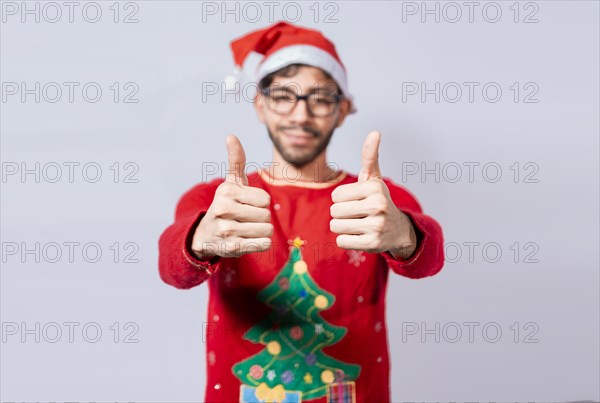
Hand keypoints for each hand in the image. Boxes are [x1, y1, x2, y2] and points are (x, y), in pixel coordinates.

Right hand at [191, 135, 273, 258]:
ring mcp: (226, 231)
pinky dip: (260, 244)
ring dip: (261, 232)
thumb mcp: (230, 184)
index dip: (260, 203)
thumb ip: (236, 161)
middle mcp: (224, 209)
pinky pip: (263, 245)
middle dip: (260, 218)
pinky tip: (246, 240)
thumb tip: (231, 136)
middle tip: (244, 219)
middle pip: (267, 216)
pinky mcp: (231, 249)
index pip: (265, 199)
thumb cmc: (226, 205)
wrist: (205, 235)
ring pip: (267, 231)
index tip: (246, 205)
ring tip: (245, 230)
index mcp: (227, 191)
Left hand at [329, 131, 416, 258]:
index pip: (335, 196)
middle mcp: (378, 206)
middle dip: (341, 214)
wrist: (398, 230)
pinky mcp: (373, 244)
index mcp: (375, 187)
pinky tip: (361, 236)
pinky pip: (341, 241)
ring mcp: (377, 226)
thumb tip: (375, 132)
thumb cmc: (378, 201)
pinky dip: (347, 240)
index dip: (341, 199)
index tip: (357, 201)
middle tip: (358, 214)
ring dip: (343, 227)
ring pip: (336, 226)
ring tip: (359, 225)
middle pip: (334, 211)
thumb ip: (370, 156)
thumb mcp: (374, 179)